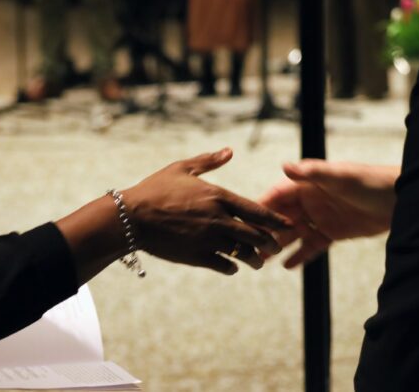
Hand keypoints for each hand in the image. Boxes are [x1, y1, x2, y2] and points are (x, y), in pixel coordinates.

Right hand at [122, 148, 290, 273]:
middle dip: (269, 243)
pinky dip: (231, 267)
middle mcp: (217, 218)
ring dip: (254, 259)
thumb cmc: (155, 189)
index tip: (287, 225)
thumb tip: (230, 151)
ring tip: (258, 263)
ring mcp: (207, 239)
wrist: (131, 216)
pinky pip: (223, 264)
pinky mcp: (196, 256)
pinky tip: (232, 267)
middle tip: (276, 247)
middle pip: (255, 235)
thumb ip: (209, 161)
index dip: (275, 220)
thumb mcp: (182, 169)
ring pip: (242, 253)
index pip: (256, 210)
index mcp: (218, 196)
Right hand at [258, 160, 398, 268]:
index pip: (277, 195)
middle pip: (281, 218)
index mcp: (308, 184)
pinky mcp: (333, 233)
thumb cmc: (370, 181)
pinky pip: (312, 246)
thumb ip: (312, 172)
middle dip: (265, 231)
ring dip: (278, 245)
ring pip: (293, 234)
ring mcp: (321, 218)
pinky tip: (287, 266)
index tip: (245, 219)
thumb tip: (284, 166)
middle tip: (250, 246)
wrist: (401, 199)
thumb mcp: (340, 176)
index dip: (261, 207)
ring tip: (262, 259)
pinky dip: (300, 256)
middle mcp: (310, 201)